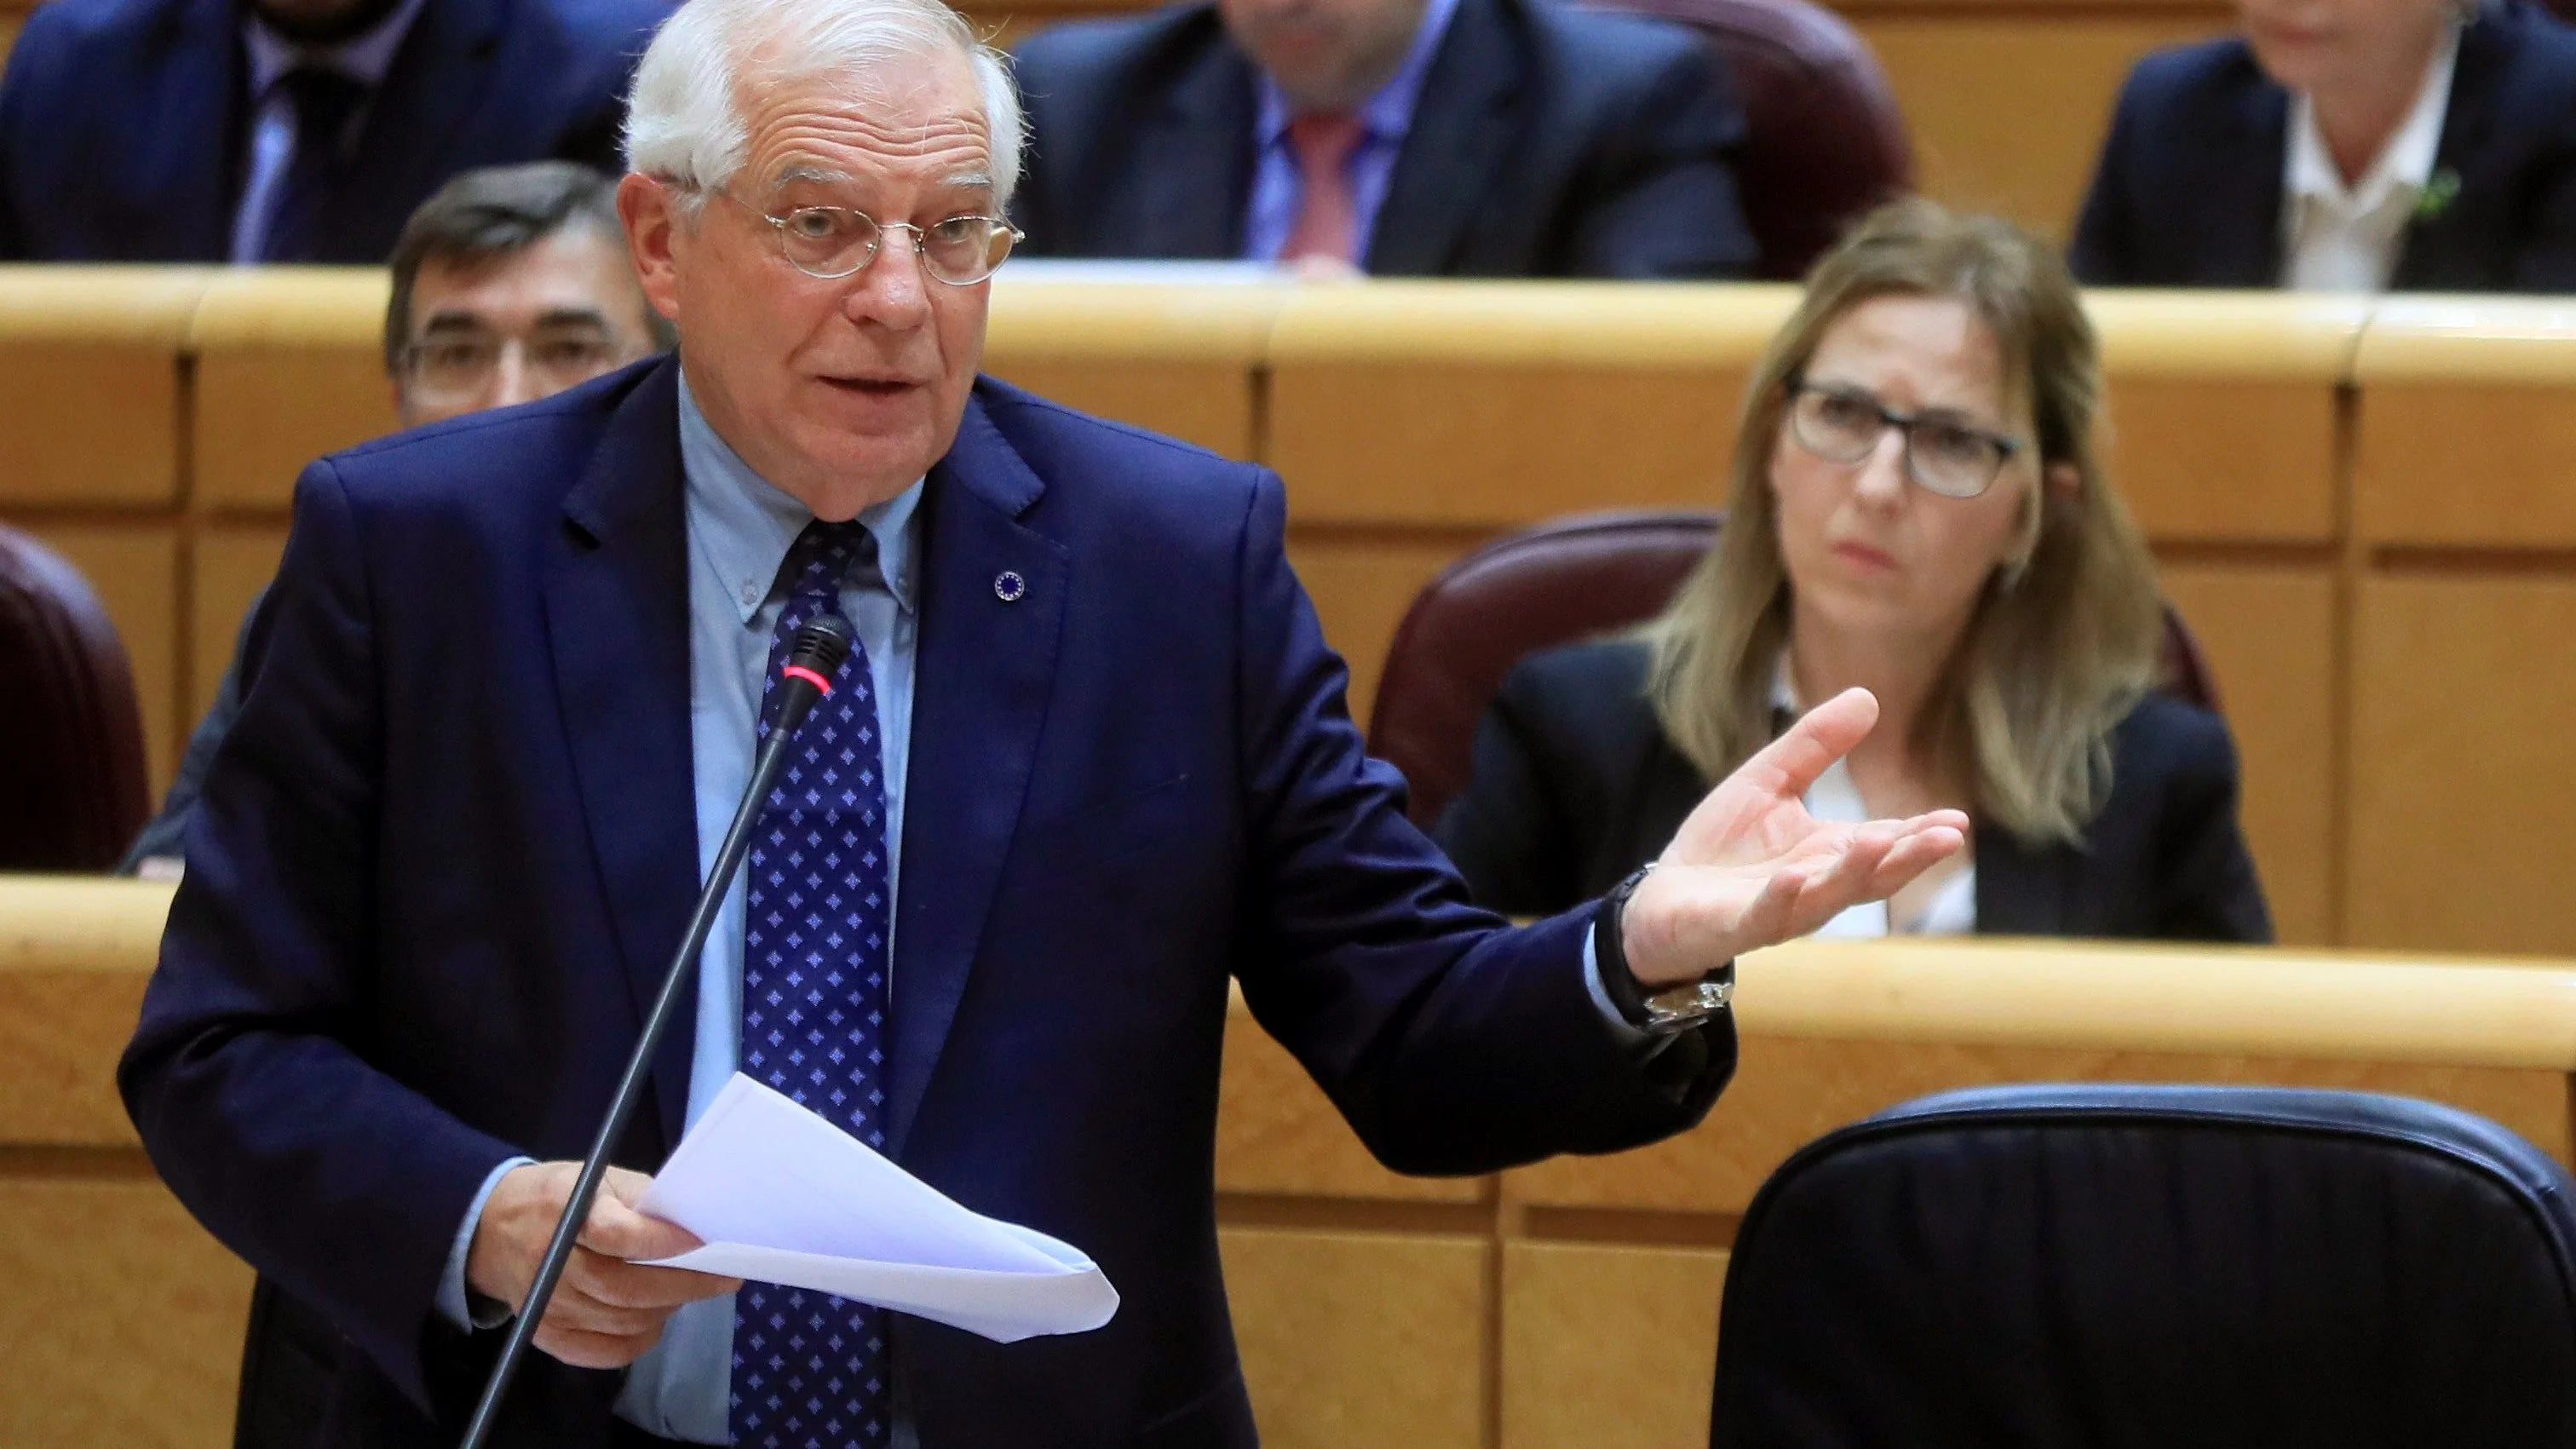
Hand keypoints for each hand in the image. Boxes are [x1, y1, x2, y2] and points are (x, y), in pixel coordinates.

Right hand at [464, 1161, 740, 1368]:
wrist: (495, 1229)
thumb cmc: (562, 1197)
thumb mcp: (599, 1177)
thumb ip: (642, 1200)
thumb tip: (693, 1228)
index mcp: (564, 1211)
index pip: (615, 1234)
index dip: (662, 1242)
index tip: (702, 1242)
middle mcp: (551, 1264)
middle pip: (625, 1288)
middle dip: (685, 1285)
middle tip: (724, 1279)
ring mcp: (546, 1306)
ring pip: (623, 1321)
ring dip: (667, 1309)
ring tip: (689, 1291)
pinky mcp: (546, 1335)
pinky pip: (605, 1351)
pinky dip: (640, 1338)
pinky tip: (655, 1317)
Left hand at [1621, 688, 1968, 985]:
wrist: (1660, 899)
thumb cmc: (1723, 846)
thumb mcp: (1769, 781)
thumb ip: (1814, 746)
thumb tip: (1868, 695)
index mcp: (1829, 854)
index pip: (1885, 844)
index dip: (1918, 834)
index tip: (1956, 821)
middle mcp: (1815, 886)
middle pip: (1871, 875)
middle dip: (1908, 858)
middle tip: (1947, 837)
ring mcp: (1778, 909)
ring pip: (1826, 897)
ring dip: (1855, 873)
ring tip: (1881, 843)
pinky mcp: (1737, 925)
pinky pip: (1764, 914)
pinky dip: (1783, 898)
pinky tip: (1796, 877)